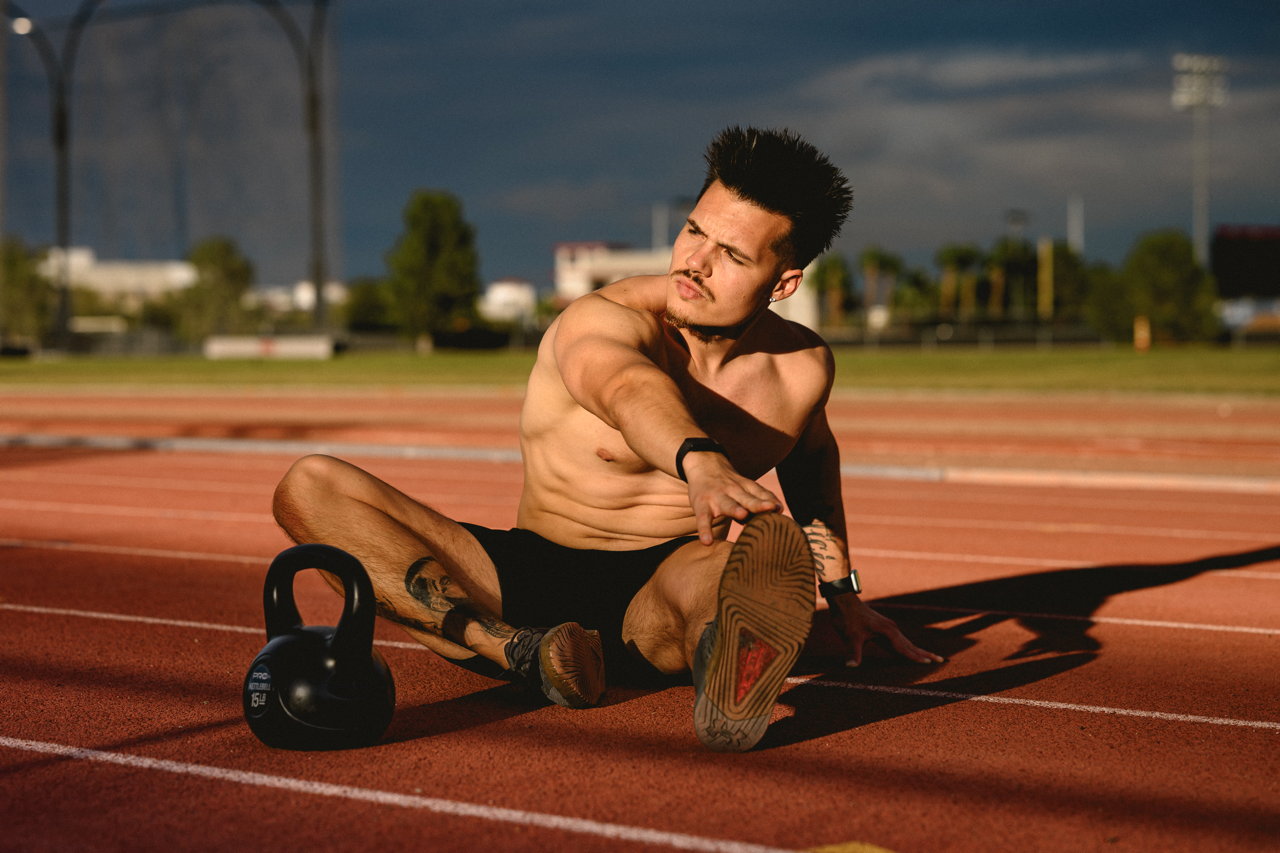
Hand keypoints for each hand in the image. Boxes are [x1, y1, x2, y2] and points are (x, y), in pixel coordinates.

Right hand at [682, 451, 778, 543]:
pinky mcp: (701, 504)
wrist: (704, 464)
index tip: (780, 509)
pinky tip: (707, 541)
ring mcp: (717, 497)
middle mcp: (733, 490)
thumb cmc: (729, 484)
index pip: (760, 493)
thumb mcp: (745, 488)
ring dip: (735, 509)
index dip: (770, 500)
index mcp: (746, 487)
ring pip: (727, 504)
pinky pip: (703, 518)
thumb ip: (759, 500)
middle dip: (758, 504)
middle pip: (747, 498)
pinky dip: (704, 529)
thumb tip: (779, 511)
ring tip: (742, 515)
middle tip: (770, 508)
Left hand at [828, 593, 943, 666]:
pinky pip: (899, 642)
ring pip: (907, 643)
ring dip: (919, 651)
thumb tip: (851, 667)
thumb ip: (853, 652)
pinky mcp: (883, 629)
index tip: (928, 664)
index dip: (914, 657)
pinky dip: (907, 648)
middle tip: (941, 661)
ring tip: (932, 658)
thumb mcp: (849, 636)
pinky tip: (910, 653)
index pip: (904, 647)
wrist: (843, 601)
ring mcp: (888, 628)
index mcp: (887, 630)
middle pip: (911, 644)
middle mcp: (891, 629)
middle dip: (925, 654)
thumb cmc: (847, 617)